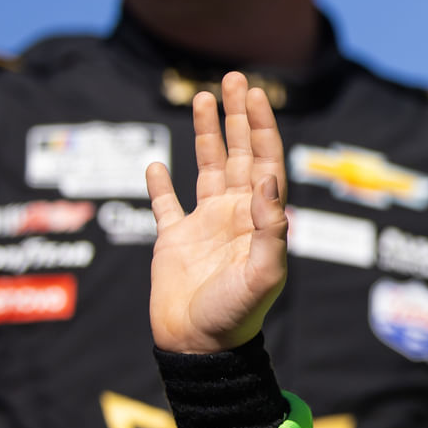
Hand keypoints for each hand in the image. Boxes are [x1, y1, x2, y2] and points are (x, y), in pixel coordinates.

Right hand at [145, 72, 288, 352]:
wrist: (199, 349)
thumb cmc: (236, 317)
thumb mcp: (263, 276)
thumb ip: (271, 230)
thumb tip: (267, 181)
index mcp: (259, 219)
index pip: (264, 161)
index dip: (262, 126)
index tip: (256, 93)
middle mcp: (235, 215)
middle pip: (238, 154)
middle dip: (238, 117)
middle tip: (233, 78)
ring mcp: (204, 226)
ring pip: (206, 168)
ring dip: (206, 134)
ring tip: (204, 97)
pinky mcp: (172, 241)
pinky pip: (165, 206)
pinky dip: (159, 185)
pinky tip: (156, 164)